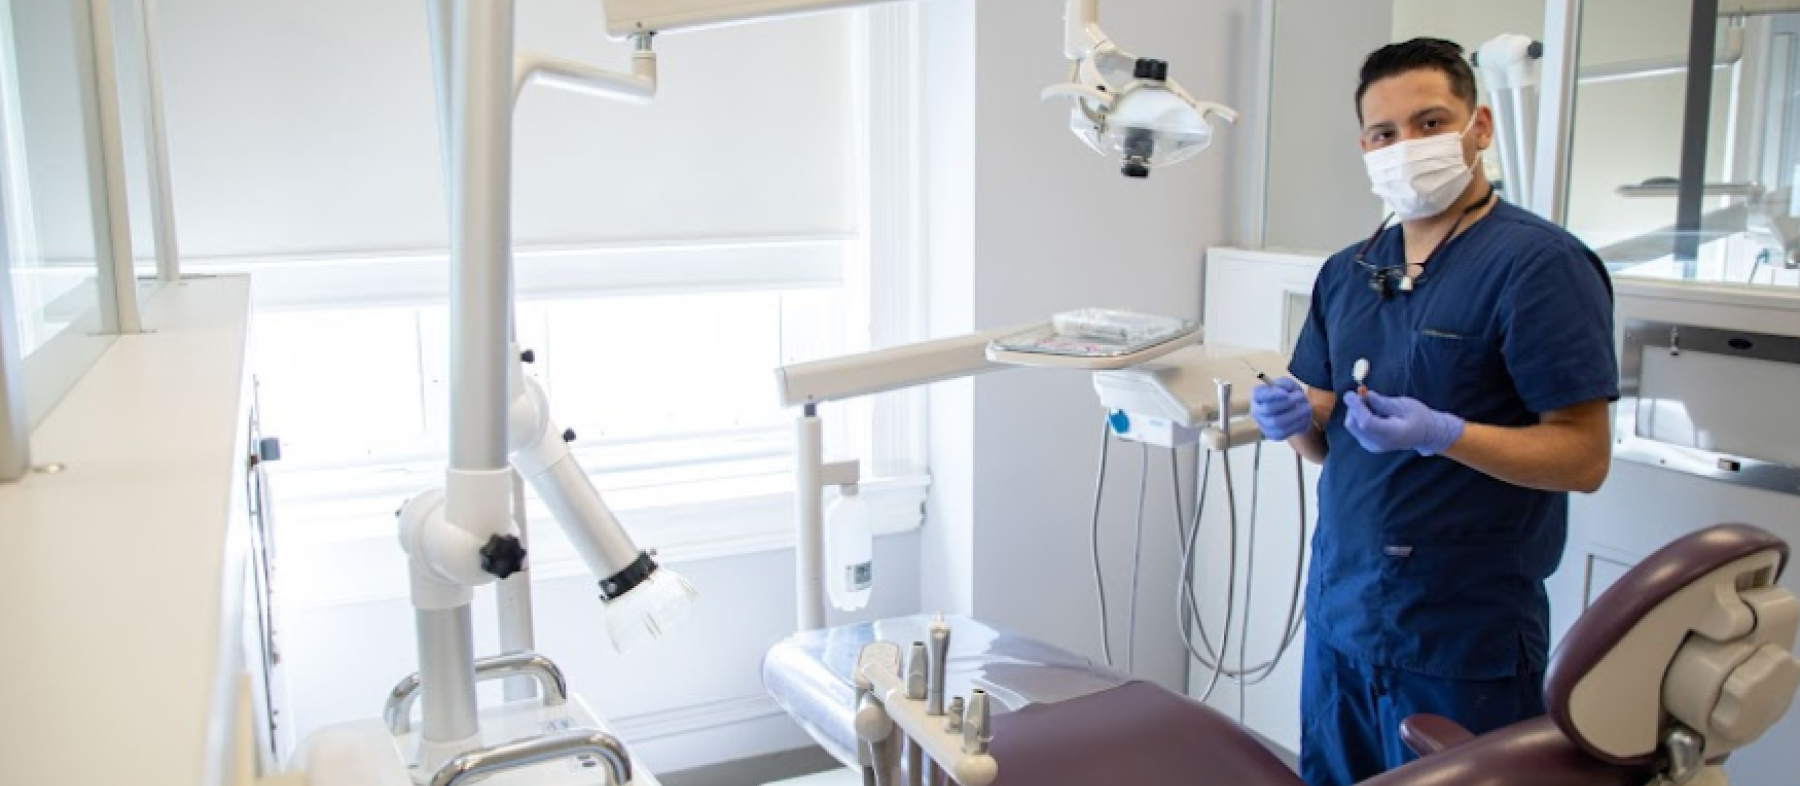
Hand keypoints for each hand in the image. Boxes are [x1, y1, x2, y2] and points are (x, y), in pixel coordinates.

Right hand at [1250, 377, 1312, 441]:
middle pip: (1268, 409)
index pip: (1258, 395)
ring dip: (1295, 414)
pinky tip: (1306, 417)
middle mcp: (1256, 411)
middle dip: (1287, 403)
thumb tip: (1286, 392)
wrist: (1294, 411)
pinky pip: (1285, 432)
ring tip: (1307, 407)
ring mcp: (1263, 425)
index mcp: (1257, 396)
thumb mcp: (1288, 385)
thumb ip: (1286, 384)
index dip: (1270, 395)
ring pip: (1277, 422)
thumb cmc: (1288, 395)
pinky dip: (1297, 424)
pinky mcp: (1273, 435)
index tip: (1285, 393)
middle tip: (1302, 396)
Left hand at [1343, 390, 1464, 455]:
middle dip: (1354, 407)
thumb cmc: (1418, 417)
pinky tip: (1372, 411)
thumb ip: (1382, 402)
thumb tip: (1363, 394)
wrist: (1426, 434)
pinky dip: (1358, 416)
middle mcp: (1379, 443)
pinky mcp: (1368, 444)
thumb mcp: (1404, 405)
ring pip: (1352, 426)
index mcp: (1392, 434)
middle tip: (1364, 393)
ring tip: (1373, 403)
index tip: (1351, 393)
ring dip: (1356, 411)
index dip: (1356, 407)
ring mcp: (1372, 446)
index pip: (1367, 423)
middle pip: (1354, 425)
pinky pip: (1355, 428)